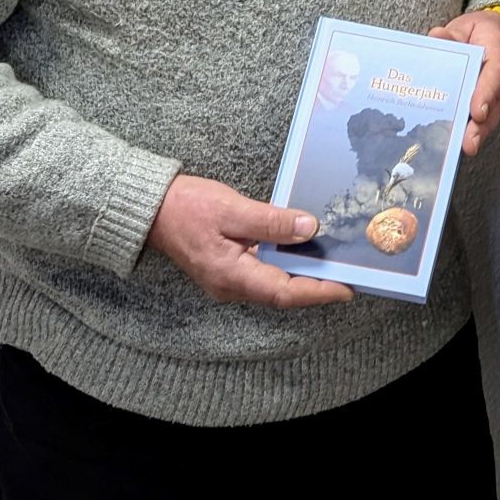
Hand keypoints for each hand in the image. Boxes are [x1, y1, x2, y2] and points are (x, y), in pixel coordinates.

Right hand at [147, 173, 353, 307]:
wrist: (149, 209)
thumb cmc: (185, 206)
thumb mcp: (231, 208)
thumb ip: (271, 221)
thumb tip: (308, 229)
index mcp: (231, 275)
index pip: (285, 292)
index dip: (319, 291)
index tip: (348, 287)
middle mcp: (231, 286)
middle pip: (283, 293)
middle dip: (317, 285)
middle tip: (350, 273)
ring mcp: (228, 282)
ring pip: (275, 285)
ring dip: (303, 276)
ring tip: (333, 263)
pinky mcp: (228, 271)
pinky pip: (264, 274)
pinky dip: (285, 266)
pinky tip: (302, 251)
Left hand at [431, 9, 499, 156]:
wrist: (495, 34)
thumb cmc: (478, 32)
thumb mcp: (465, 26)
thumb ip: (452, 34)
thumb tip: (436, 36)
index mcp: (499, 52)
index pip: (495, 73)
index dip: (486, 93)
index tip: (476, 112)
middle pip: (497, 102)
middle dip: (483, 124)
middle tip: (469, 143)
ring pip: (494, 113)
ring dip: (481, 132)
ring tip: (467, 148)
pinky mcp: (493, 102)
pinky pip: (487, 117)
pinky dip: (476, 131)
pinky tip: (462, 144)